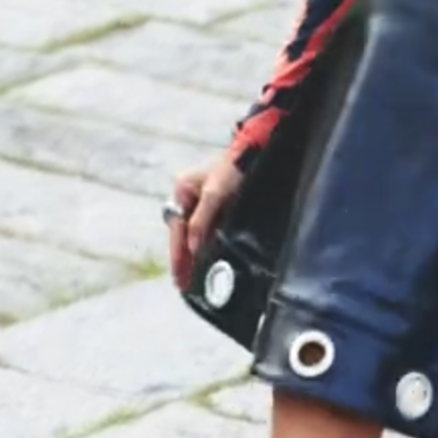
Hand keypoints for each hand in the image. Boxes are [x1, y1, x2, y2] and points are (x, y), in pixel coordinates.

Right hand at [167, 159, 244, 290]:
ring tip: (194, 280)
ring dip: (194, 255)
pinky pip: (209, 232)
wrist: (259, 153)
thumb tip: (193, 248)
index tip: (180, 276)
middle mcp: (191, 197)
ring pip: (195, 235)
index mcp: (183, 190)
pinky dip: (207, 247)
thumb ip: (201, 221)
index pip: (178, 228)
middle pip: (183, 234)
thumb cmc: (234, 169)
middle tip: (184, 284)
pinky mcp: (220, 208)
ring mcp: (205, 203)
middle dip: (183, 258)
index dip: (178, 254)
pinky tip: (209, 262)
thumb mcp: (214, 194)